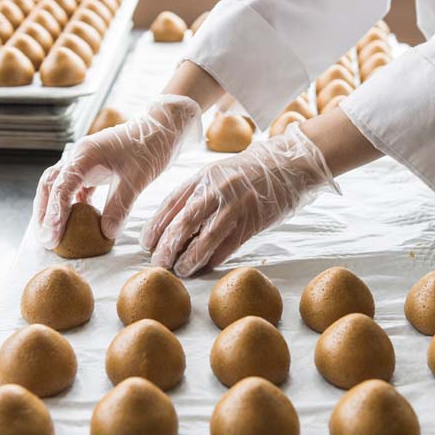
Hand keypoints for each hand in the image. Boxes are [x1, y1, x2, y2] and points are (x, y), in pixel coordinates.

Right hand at [33, 94, 200, 248]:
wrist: (162, 129)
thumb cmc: (150, 146)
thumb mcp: (136, 179)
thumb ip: (119, 206)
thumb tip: (105, 233)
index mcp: (84, 155)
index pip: (60, 187)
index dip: (54, 214)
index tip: (53, 237)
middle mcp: (78, 157)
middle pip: (50, 185)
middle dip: (45, 212)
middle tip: (46, 240)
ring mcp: (85, 162)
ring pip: (60, 186)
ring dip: (55, 209)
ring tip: (54, 233)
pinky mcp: (94, 168)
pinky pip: (76, 188)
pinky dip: (72, 205)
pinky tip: (75, 222)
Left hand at [141, 122, 339, 276]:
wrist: (289, 164)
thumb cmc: (248, 173)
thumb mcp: (217, 175)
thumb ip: (197, 195)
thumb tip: (174, 225)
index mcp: (203, 177)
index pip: (172, 204)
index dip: (156, 226)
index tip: (146, 244)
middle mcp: (216, 189)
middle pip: (184, 221)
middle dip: (168, 245)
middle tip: (159, 263)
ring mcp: (236, 204)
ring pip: (206, 236)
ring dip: (190, 257)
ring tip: (180, 270)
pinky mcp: (254, 219)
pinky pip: (230, 243)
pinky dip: (216, 257)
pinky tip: (205, 267)